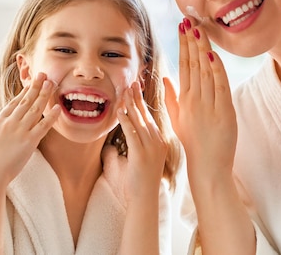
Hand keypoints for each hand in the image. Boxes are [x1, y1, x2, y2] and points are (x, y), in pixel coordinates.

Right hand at [0, 72, 60, 184]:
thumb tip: (1, 124)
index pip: (14, 102)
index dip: (25, 91)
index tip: (32, 82)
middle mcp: (10, 123)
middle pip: (26, 101)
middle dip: (36, 86)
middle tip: (44, 74)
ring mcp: (20, 131)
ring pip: (35, 109)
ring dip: (44, 95)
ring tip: (52, 83)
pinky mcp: (29, 142)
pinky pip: (43, 126)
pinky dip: (51, 116)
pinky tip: (58, 108)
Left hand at [116, 82, 166, 202]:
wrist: (145, 198)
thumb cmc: (141, 180)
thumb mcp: (143, 159)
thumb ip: (137, 145)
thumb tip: (123, 138)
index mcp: (159, 141)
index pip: (150, 116)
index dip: (142, 102)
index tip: (136, 89)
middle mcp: (157, 141)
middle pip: (146, 115)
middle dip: (137, 98)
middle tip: (131, 82)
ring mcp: (151, 147)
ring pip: (139, 121)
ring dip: (130, 105)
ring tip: (124, 91)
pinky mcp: (141, 154)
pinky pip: (133, 133)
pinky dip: (126, 121)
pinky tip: (120, 111)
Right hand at [164, 20, 236, 180]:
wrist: (206, 167)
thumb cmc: (192, 143)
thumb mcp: (177, 119)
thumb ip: (171, 98)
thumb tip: (165, 79)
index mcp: (183, 99)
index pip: (183, 66)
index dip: (183, 45)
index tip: (183, 27)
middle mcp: (193, 100)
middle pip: (193, 64)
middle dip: (192, 40)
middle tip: (190, 20)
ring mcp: (208, 106)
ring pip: (205, 72)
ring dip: (203, 49)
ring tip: (200, 29)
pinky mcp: (223, 113)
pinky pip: (219, 87)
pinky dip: (216, 71)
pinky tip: (213, 55)